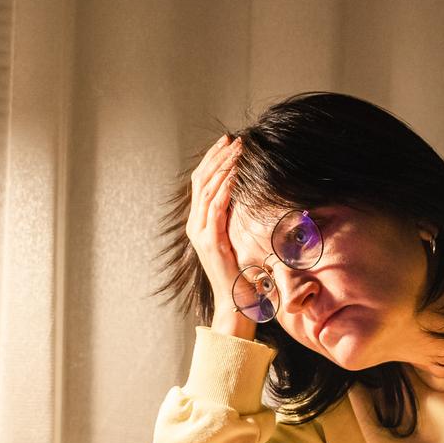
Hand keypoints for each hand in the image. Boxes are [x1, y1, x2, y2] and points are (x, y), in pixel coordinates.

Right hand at [186, 133, 252, 338]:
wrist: (235, 303)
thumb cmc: (242, 275)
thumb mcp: (237, 240)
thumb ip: (235, 220)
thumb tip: (248, 197)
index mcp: (199, 223)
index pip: (201, 182)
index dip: (212, 160)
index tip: (228, 142)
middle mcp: (195, 225)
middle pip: (201, 180)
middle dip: (218, 156)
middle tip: (234, 139)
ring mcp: (200, 233)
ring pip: (207, 189)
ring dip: (223, 166)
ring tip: (238, 150)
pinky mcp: (209, 241)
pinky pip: (215, 207)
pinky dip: (225, 187)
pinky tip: (236, 173)